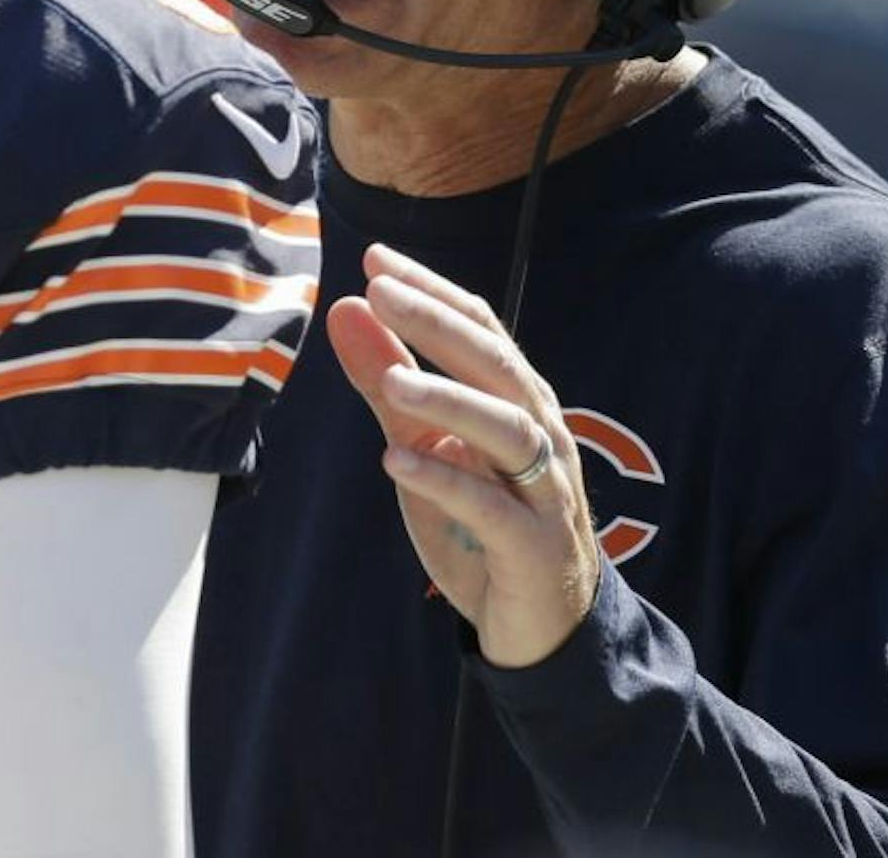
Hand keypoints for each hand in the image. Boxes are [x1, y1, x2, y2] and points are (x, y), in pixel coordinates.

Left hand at [326, 243, 599, 667]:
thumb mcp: (424, 445)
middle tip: (379, 291)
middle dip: (437, 325)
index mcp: (517, 401)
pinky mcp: (532, 547)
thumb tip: (345, 309)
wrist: (540, 626)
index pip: (480, 328)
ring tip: (390, 378)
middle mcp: (539, 434)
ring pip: (504, 430)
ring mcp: (543, 490)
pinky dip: (445, 480)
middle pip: (494, 365)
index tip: (376, 261)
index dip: (432, 292)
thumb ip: (386, 382)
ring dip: (447, 399)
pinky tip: (396, 459)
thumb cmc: (480, 524)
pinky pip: (490, 507)